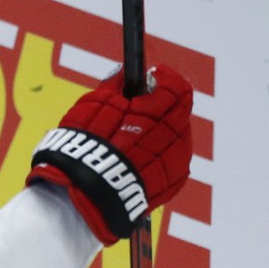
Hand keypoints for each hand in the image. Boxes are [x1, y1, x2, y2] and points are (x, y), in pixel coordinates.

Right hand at [29, 65, 193, 243]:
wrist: (89, 194)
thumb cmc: (88, 144)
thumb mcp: (94, 104)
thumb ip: (115, 85)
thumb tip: (126, 73)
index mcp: (158, 113)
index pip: (176, 86)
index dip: (163, 78)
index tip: (149, 76)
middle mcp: (175, 136)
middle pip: (180, 109)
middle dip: (162, 103)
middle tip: (136, 106)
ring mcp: (177, 160)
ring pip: (178, 134)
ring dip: (161, 128)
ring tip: (133, 135)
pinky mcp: (174, 181)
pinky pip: (173, 157)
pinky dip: (159, 151)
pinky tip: (137, 155)